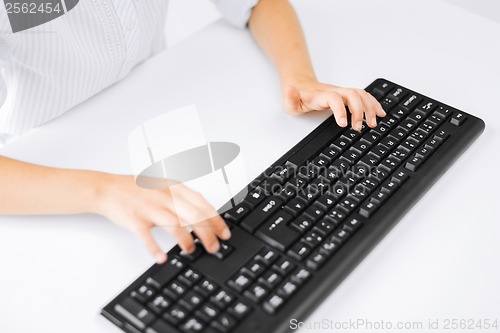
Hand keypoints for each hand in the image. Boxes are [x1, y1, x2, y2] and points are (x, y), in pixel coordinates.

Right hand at [95, 174, 230, 263]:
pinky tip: (162, 257)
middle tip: (214, 247)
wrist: (108, 189)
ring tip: (192, 250)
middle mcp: (164, 196)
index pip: (202, 204)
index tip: (224, 233)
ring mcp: (149, 207)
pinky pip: (147, 236)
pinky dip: (155, 248)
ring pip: (175, 225)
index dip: (216, 220)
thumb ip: (184, 199)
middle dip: (208, 234)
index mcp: (174, 187)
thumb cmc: (138, 190)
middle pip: (193, 216)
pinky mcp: (135, 220)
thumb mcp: (165, 186)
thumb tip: (206, 215)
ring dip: (187, 241)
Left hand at [283, 80, 385, 129]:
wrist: (302, 86)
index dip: (340, 110)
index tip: (344, 124)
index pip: (334, 98)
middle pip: (352, 95)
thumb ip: (290, 97)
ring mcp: (342, 92)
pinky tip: (380, 113)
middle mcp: (335, 92)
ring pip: (361, 95)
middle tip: (358, 128)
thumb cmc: (298, 98)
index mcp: (321, 96)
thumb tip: (290, 89)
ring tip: (373, 124)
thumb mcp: (289, 101)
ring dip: (370, 108)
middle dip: (359, 111)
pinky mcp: (347, 95)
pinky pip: (364, 96)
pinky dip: (374, 104)